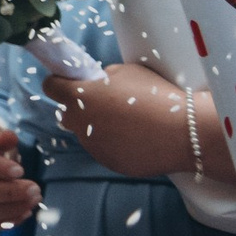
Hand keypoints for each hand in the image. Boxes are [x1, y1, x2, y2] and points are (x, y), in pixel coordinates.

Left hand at [44, 63, 216, 180]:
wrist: (184, 132)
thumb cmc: (156, 95)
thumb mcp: (127, 72)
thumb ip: (104, 76)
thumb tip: (98, 81)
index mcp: (79, 96)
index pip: (51, 87)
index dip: (60, 82)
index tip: (70, 82)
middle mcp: (79, 123)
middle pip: (65, 114)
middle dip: (78, 108)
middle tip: (102, 104)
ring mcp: (93, 146)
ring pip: (87, 134)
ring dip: (99, 128)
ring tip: (129, 123)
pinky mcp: (110, 163)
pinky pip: (106, 150)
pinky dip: (115, 145)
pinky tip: (137, 139)